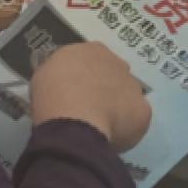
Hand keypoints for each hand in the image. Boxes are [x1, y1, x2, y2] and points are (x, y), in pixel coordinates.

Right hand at [27, 40, 152, 152]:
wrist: (73, 119)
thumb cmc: (52, 94)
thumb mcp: (44, 75)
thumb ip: (58, 73)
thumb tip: (62, 79)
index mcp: (92, 50)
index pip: (92, 59)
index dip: (84, 75)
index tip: (75, 90)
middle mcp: (118, 63)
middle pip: (114, 75)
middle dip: (104, 89)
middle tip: (88, 108)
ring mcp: (134, 87)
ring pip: (127, 97)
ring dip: (117, 108)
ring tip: (99, 127)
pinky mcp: (143, 111)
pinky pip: (135, 120)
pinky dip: (126, 128)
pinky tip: (111, 137)